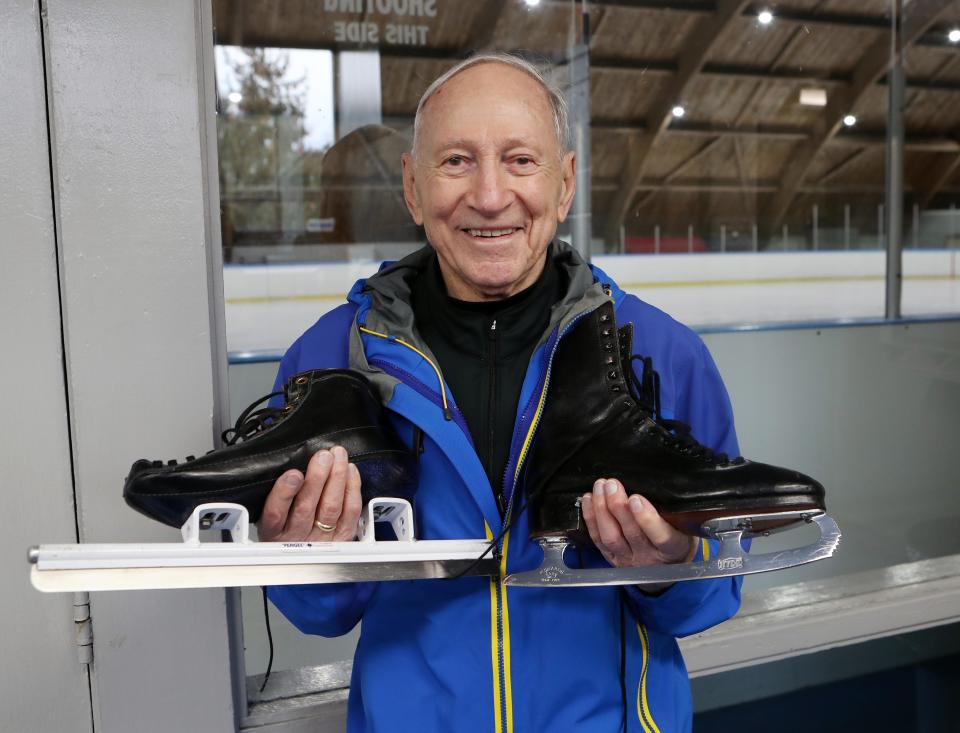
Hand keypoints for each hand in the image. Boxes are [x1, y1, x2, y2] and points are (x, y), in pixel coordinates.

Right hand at [258, 445, 361, 541]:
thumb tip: (292, 464)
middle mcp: (296, 538)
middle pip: (306, 508)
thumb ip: (278, 493)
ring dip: (336, 478)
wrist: (303, 553)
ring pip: (331, 507)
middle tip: (323, 456)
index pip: (275, 513)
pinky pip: (350, 512)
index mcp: (272, 531)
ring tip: (338, 456)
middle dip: (317, 478)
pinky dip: (352, 488)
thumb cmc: (285, 526)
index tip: (293, 474)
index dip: (285, 493)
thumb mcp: (268, 513)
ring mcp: (321, 539)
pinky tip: (349, 470)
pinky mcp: (342, 537)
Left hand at [580, 478, 696, 568]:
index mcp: (673, 549)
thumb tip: (655, 484)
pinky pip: (598, 539)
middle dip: (618, 506)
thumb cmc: (678, 538)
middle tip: (612, 485)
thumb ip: (674, 513)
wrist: (669, 568)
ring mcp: (628, 559)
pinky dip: (591, 518)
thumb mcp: (686, 528)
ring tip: (600, 487)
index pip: (661, 537)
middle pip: (631, 533)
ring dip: (602, 510)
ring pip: (611, 537)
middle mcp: (649, 557)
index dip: (647, 519)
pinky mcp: (612, 558)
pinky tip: (589, 499)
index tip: (636, 498)